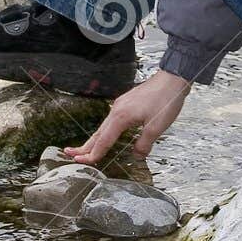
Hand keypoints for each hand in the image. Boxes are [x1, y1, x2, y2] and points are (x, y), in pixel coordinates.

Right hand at [64, 68, 191, 163]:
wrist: (173, 78)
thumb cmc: (166, 100)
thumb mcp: (156, 127)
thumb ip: (144, 143)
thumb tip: (137, 155)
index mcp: (121, 117)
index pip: (103, 141)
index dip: (93, 154)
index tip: (81, 162)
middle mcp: (116, 110)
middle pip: (98, 133)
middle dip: (84, 146)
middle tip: (69, 154)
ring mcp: (120, 105)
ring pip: (104, 127)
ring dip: (94, 139)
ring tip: (84, 149)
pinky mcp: (126, 103)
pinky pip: (111, 121)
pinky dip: (105, 131)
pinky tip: (107, 135)